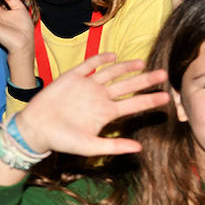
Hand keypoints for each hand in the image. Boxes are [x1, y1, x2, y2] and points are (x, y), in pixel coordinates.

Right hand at [15, 54, 170, 156]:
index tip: (167, 98)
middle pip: (127, 86)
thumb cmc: (62, 140)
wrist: (36, 129)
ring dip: (126, 67)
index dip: (150, 101)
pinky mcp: (72, 78)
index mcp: (106, 113)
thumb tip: (140, 148)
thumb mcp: (89, 146)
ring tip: (142, 63)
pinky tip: (112, 56)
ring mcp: (87, 86)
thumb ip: (114, 146)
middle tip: (164, 74)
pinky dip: (100, 60)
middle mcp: (99, 98)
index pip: (133, 105)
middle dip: (145, 80)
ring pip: (111, 73)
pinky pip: (89, 65)